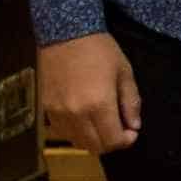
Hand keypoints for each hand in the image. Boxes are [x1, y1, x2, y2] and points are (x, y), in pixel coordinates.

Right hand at [39, 31, 141, 152]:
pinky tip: (86, 119)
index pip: (112, 140)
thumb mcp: (124, 73)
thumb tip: (134, 125)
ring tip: (104, 124)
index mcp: (98, 104)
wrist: (65, 34)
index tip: (132, 131)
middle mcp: (76, 113)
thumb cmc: (99, 50)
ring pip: (77, 142)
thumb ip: (131, 102)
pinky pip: (62, 132)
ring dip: (93, 139)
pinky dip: (76, 132)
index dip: (126, 141)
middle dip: (112, 142)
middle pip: (95, 146)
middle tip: (121, 129)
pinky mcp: (46, 108)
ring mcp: (58, 113)